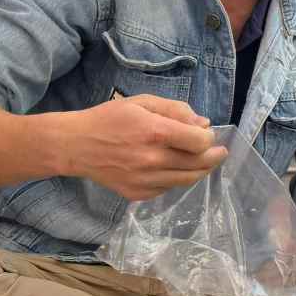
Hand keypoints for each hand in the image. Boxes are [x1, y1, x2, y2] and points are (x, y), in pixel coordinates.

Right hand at [63, 95, 227, 199]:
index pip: (200, 142)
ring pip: (186, 180)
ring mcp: (144, 180)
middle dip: (214, 157)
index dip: (209, 138)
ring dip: (200, 171)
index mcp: (155, 132)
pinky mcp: (137, 194)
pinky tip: (174, 170)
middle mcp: (152, 159)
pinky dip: (176, 180)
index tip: (208, 134)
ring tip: (204, 162)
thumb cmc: (109, 118)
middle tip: (220, 152)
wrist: (76, 145)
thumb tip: (204, 124)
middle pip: (199, 164)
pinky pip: (167, 189)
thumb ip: (176, 110)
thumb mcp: (142, 102)